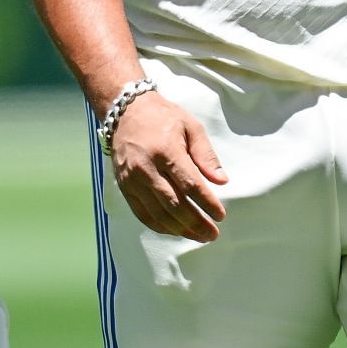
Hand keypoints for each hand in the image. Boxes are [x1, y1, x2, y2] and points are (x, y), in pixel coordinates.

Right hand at [108, 92, 228, 243]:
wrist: (125, 111)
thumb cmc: (163, 117)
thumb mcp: (190, 126)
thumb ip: (206, 155)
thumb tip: (222, 181)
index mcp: (166, 150)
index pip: (190, 185)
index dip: (207, 203)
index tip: (221, 216)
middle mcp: (146, 167)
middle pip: (174, 204)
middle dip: (196, 222)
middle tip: (213, 234)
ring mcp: (133, 179)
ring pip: (158, 213)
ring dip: (180, 229)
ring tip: (198, 236)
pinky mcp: (124, 186)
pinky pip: (142, 214)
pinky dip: (160, 226)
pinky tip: (175, 231)